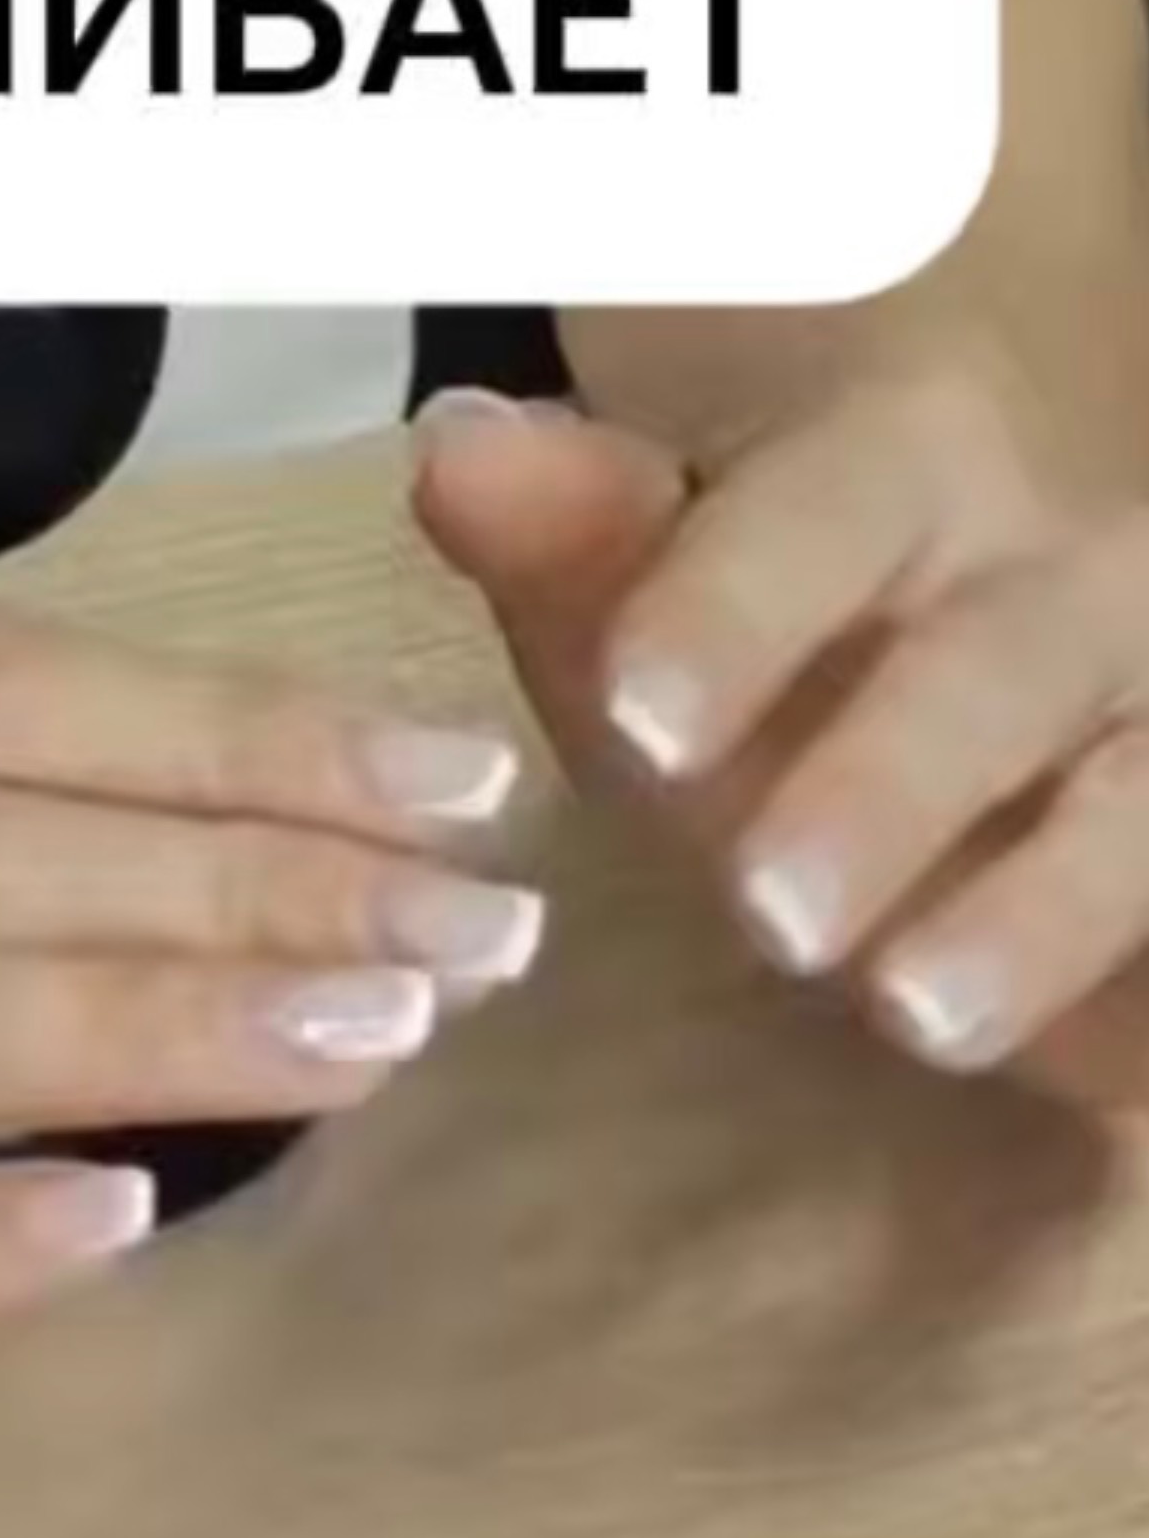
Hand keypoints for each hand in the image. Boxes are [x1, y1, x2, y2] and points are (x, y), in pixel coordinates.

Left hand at [411, 359, 1148, 1122]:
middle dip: (883, 790)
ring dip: (1034, 915)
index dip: (733, 616)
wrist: (1011, 597)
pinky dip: (1144, 998)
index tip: (643, 724)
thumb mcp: (678, 545)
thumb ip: (577, 523)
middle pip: (988, 673)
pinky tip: (1114, 1079)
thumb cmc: (799, 594)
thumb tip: (457, 459)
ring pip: (1131, 808)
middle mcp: (1065, 570)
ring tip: (913, 1011)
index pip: (821, 522)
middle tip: (768, 911)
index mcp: (911, 458)